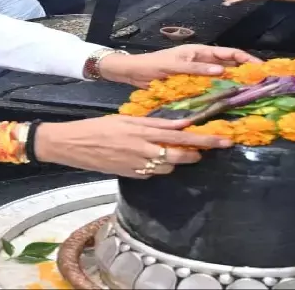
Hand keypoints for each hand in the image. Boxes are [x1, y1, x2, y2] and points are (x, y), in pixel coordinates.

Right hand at [34, 115, 231, 177]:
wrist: (72, 145)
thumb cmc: (97, 127)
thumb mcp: (125, 120)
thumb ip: (150, 123)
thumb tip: (175, 126)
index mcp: (142, 131)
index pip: (180, 135)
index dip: (203, 138)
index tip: (222, 139)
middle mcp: (143, 149)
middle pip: (180, 155)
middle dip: (197, 153)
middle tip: (209, 150)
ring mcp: (138, 165)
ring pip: (169, 166)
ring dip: (177, 161)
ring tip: (179, 153)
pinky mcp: (131, 175)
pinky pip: (152, 173)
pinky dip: (158, 167)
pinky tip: (153, 160)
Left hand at [101, 45, 260, 87]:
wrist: (135, 73)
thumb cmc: (154, 65)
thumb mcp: (175, 65)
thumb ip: (197, 68)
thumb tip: (222, 70)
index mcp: (200, 51)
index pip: (229, 53)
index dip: (246, 59)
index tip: (261, 68)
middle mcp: (202, 61)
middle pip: (229, 65)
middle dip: (245, 73)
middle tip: (261, 85)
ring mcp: (198, 73)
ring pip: (222, 78)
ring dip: (234, 84)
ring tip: (249, 96)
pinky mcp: (192, 84)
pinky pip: (210, 87)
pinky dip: (220, 93)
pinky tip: (227, 103)